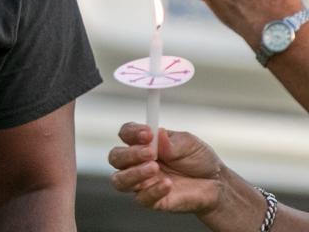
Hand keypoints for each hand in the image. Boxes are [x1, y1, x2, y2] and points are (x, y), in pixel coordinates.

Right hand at [108, 123, 223, 213]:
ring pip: (119, 180)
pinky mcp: (152, 200)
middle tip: (150, 152)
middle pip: (115, 157)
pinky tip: (168, 184)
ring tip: (154, 168)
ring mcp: (143, 182)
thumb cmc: (199, 160)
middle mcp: (137, 162)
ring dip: (134, 173)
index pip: (125, 134)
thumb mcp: (188, 143)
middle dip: (130, 154)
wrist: (217, 183)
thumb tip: (158, 134)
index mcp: (143, 143)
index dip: (132, 132)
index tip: (147, 133)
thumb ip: (170, 141)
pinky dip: (153, 191)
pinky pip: (141, 198)